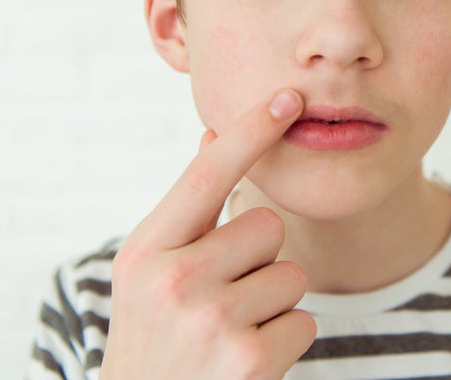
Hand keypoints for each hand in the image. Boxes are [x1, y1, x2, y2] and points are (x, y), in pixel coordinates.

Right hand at [99, 89, 315, 379]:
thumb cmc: (155, 339)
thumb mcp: (148, 273)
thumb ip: (187, 210)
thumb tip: (212, 136)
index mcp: (145, 251)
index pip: (209, 175)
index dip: (251, 131)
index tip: (288, 97)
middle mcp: (172, 280)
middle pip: (266, 225)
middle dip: (258, 260)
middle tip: (221, 300)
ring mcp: (210, 320)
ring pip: (291, 274)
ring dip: (272, 304)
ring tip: (229, 333)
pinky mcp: (249, 359)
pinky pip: (305, 321)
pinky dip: (284, 342)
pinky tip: (244, 363)